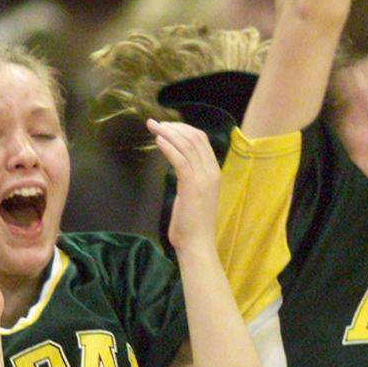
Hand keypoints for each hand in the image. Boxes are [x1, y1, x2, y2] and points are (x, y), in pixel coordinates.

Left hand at [147, 119, 220, 254]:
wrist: (197, 244)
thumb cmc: (192, 224)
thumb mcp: (194, 195)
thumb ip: (190, 178)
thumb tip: (179, 164)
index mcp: (214, 172)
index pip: (202, 140)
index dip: (183, 129)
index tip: (167, 126)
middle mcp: (212, 172)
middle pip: (195, 138)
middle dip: (174, 127)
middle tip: (156, 123)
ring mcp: (203, 178)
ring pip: (187, 145)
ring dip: (168, 133)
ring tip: (153, 127)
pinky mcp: (192, 185)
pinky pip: (180, 158)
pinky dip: (168, 146)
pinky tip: (157, 141)